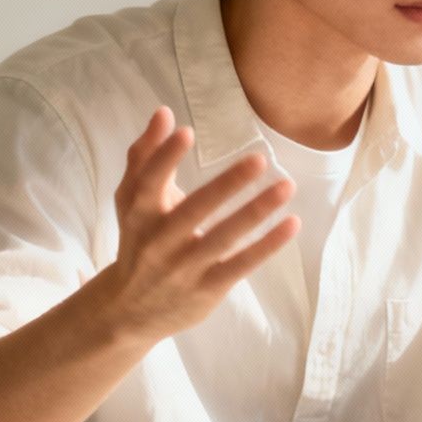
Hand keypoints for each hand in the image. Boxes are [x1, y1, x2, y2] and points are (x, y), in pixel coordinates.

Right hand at [99, 106, 298, 343]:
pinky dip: (266, 246)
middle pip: (194, 210)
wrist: (130, 309)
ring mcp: (184, 268)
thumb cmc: (138, 239)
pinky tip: (292, 223)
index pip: (149, 182)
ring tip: (286, 186)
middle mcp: (159, 241)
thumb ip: (145, 156)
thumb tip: (164, 113)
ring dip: (256, 211)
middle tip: (259, 158)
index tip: (187, 132)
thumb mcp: (132, 201)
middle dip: (226, 185)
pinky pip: (240, 265)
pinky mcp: (206, 289)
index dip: (165, 157)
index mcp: (140, 213)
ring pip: (223, 237)